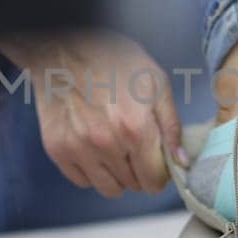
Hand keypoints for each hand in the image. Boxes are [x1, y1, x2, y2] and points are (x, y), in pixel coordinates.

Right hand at [0, 31, 184, 197]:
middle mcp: (106, 144)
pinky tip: (93, 147)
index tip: (155, 160)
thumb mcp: (155, 83)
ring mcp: (78, 149)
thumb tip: (180, 161)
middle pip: (133, 185)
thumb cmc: (111, 59)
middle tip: (134, 146)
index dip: (160, 172)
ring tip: (114, 148)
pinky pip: (82, 180)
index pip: (154, 180)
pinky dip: (91, 171)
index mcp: (135, 128)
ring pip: (108, 189)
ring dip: (116, 175)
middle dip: (139, 170)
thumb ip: (171, 125)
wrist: (63, 47)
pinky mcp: (57, 150)